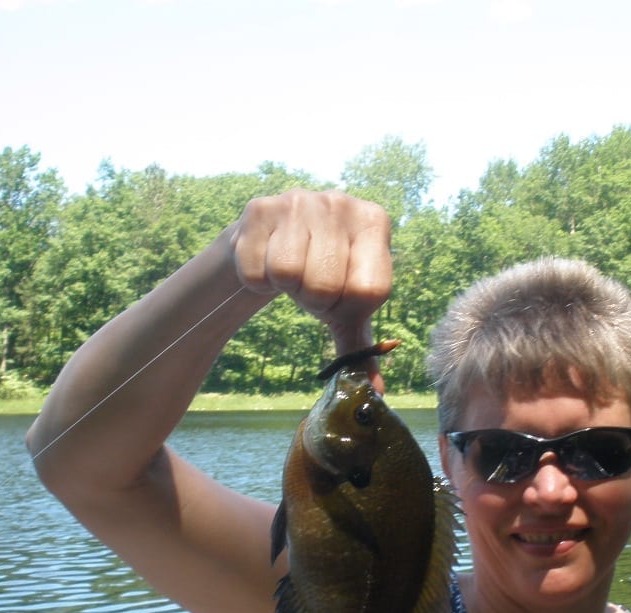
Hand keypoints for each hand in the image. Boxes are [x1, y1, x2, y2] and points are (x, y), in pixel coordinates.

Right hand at [230, 189, 392, 365]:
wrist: (272, 241)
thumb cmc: (320, 277)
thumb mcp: (346, 309)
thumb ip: (361, 347)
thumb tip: (375, 393)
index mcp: (375, 223)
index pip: (367, 290)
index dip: (347, 309)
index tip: (338, 300)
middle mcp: (341, 202)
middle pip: (324, 285)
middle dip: (313, 299)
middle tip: (310, 285)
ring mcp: (299, 200)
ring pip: (287, 274)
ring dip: (285, 287)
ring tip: (291, 273)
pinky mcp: (259, 207)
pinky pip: (255, 269)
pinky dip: (257, 278)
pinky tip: (266, 260)